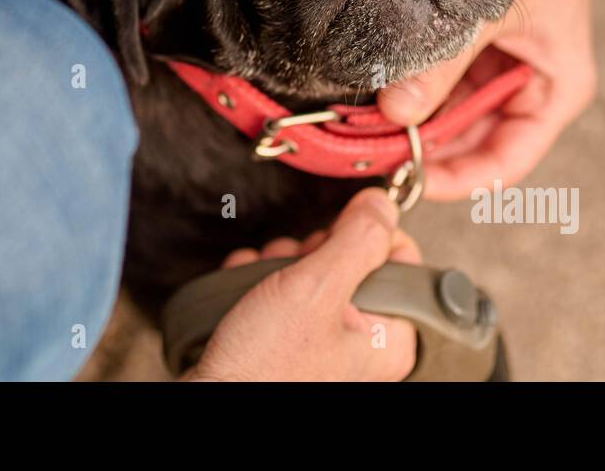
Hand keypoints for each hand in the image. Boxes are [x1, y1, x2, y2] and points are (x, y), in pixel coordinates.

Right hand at [185, 188, 420, 381]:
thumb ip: (356, 241)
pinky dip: (256, 282)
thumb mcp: (315, 290)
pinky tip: (242, 292)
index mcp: (389, 334)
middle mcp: (363, 341)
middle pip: (347, 258)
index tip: (330, 237)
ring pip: (308, 271)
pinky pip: (279, 292)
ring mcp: (324, 341)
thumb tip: (383, 204)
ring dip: (274, 265)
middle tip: (291, 269)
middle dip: (306, 252)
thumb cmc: (263, 369)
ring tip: (258, 283)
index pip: (397, 254)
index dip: (359, 234)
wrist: (206, 401)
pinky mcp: (289, 340)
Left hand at [376, 0, 596, 199]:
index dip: (457, 180)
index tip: (405, 183)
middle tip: (366, 152)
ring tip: (358, 118)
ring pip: (444, 105)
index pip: (506, 161)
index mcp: (555, 86)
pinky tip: (368, 81)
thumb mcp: (485, 7)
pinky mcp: (464, 29)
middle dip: (421, 145)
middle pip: (468, 138)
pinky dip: (403, 77)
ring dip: (407, 112)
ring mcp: (492, 55)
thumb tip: (396, 115)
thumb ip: (440, 64)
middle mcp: (524, 78)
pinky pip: (431, 69)